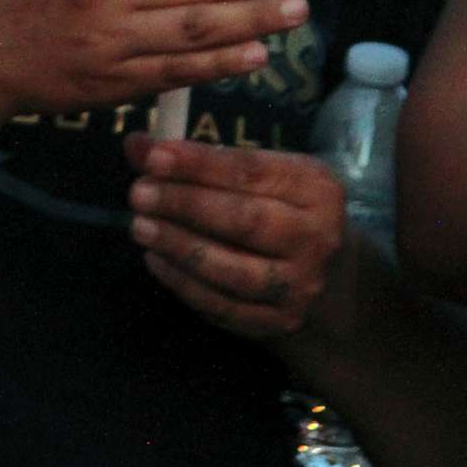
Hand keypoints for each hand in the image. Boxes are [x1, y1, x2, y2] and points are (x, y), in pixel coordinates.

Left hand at [125, 137, 349, 339]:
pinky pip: (224, 306)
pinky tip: (156, 260)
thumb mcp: (257, 174)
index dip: (198, 164)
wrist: (329, 275)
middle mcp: (316, 237)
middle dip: (185, 205)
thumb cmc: (280, 209)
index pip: (251, 171)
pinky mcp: (280, 321)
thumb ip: (198, 160)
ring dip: (179, 247)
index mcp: (315, 188)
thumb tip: (137, 146)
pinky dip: (184, 284)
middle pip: (244, 220)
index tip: (154, 156)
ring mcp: (301, 285)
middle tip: (140, 194)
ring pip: (232, 270)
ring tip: (140, 227)